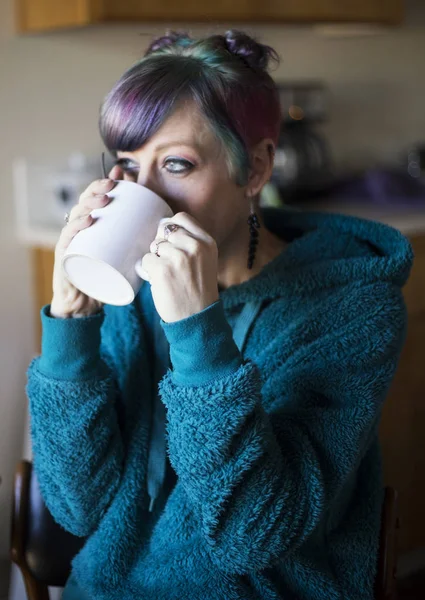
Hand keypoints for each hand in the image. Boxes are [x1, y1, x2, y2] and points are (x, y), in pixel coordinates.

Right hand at [50, 165, 122, 317]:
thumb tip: (161, 230)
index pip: (95, 198)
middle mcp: (77, 230)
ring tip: (106, 198)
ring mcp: (69, 242)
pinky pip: (68, 238)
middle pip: (85, 202)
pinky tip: (89, 220)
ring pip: (76, 215)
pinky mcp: (64, 257)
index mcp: (90, 227)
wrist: (84, 307)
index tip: (121, 173)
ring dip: (90, 203)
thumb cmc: (104, 280)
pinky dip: (77, 227)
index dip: (106, 182)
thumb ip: (137, 244)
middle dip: (98, 188)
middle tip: (115, 183)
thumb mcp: (123, 257)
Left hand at [136, 212, 218, 322]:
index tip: (170, 241)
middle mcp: (195, 247)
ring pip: (154, 246)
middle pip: (165, 231)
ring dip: (156, 259)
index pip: (181, 218)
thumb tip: (163, 228)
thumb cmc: (198, 290)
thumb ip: (191, 243)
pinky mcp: (163, 270)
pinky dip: (149, 271)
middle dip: (162, 245)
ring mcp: (179, 258)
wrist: (198, 318)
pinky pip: (146, 260)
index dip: (170, 228)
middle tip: (170, 264)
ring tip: (169, 275)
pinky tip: (161, 282)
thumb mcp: (206, 260)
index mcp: (207, 242)